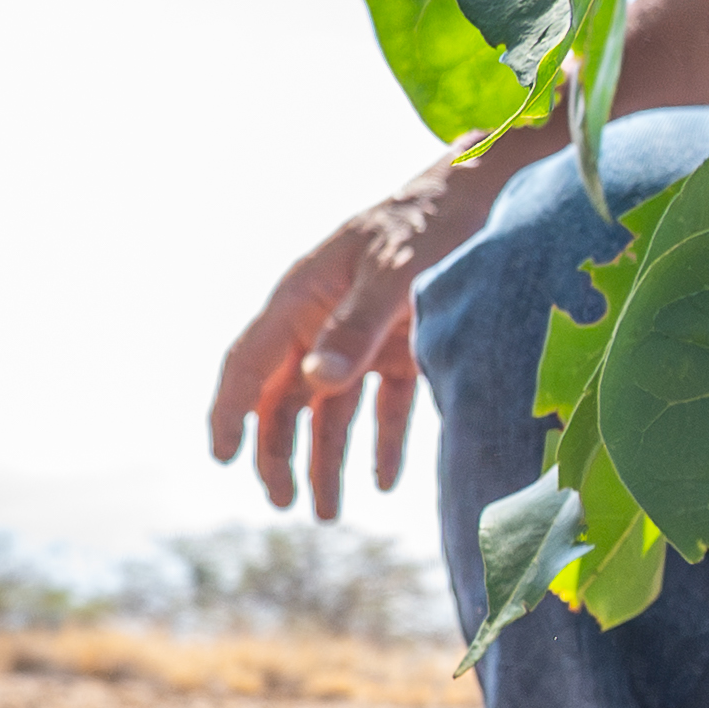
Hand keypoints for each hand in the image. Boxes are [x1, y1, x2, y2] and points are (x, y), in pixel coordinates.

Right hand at [207, 164, 501, 515]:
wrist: (486, 193)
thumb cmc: (431, 221)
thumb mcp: (397, 270)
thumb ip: (359, 325)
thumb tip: (317, 380)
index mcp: (303, 298)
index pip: (249, 362)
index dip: (230, 410)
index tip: (221, 456)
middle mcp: (324, 321)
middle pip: (285, 396)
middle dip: (278, 451)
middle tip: (282, 501)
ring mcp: (363, 336)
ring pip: (330, 409)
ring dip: (326, 460)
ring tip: (326, 514)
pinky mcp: (404, 347)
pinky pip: (384, 404)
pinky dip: (383, 443)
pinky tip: (385, 481)